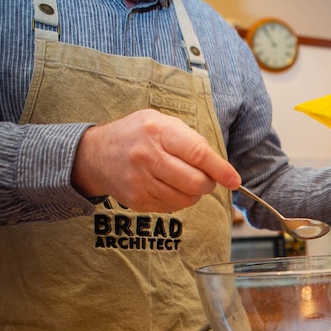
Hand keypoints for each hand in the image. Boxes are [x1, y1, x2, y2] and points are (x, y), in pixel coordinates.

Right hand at [71, 109, 240, 211]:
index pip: (198, 153)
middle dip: (208, 184)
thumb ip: (192, 141)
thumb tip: (221, 168)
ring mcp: (140, 180)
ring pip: (186, 199)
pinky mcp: (136, 199)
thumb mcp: (163, 123)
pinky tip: (168, 186)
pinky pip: (172, 207)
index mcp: (158, 131)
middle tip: (205, 178)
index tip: (234, 180)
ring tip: (184, 180)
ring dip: (194, 194)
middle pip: (195, 182)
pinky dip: (178, 200)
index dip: (220, 170)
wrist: (96, 154)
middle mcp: (147, 156)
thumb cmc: (138, 136)